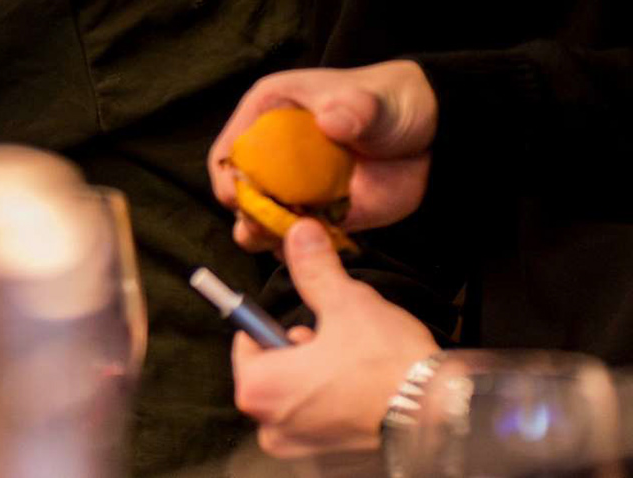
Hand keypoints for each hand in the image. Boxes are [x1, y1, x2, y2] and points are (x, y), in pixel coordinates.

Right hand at [207, 61, 436, 250]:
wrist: (432, 135)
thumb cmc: (387, 102)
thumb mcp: (371, 101)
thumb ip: (354, 110)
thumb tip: (333, 120)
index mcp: (267, 115)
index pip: (229, 150)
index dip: (228, 177)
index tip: (240, 200)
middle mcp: (272, 154)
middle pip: (239, 193)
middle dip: (248, 215)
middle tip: (269, 228)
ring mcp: (295, 189)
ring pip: (261, 221)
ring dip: (268, 237)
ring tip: (291, 240)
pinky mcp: (320, 217)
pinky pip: (297, 241)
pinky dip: (300, 252)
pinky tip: (316, 249)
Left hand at [231, 219, 438, 456]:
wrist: (441, 416)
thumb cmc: (386, 365)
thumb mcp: (345, 303)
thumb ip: (314, 269)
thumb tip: (299, 233)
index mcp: (259, 390)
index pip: (247, 342)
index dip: (276, 326)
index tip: (304, 322)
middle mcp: (272, 428)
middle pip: (272, 372)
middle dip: (299, 354)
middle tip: (335, 344)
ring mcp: (302, 448)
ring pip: (298, 398)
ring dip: (319, 379)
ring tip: (354, 368)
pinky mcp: (332, 460)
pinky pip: (322, 423)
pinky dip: (337, 405)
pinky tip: (365, 393)